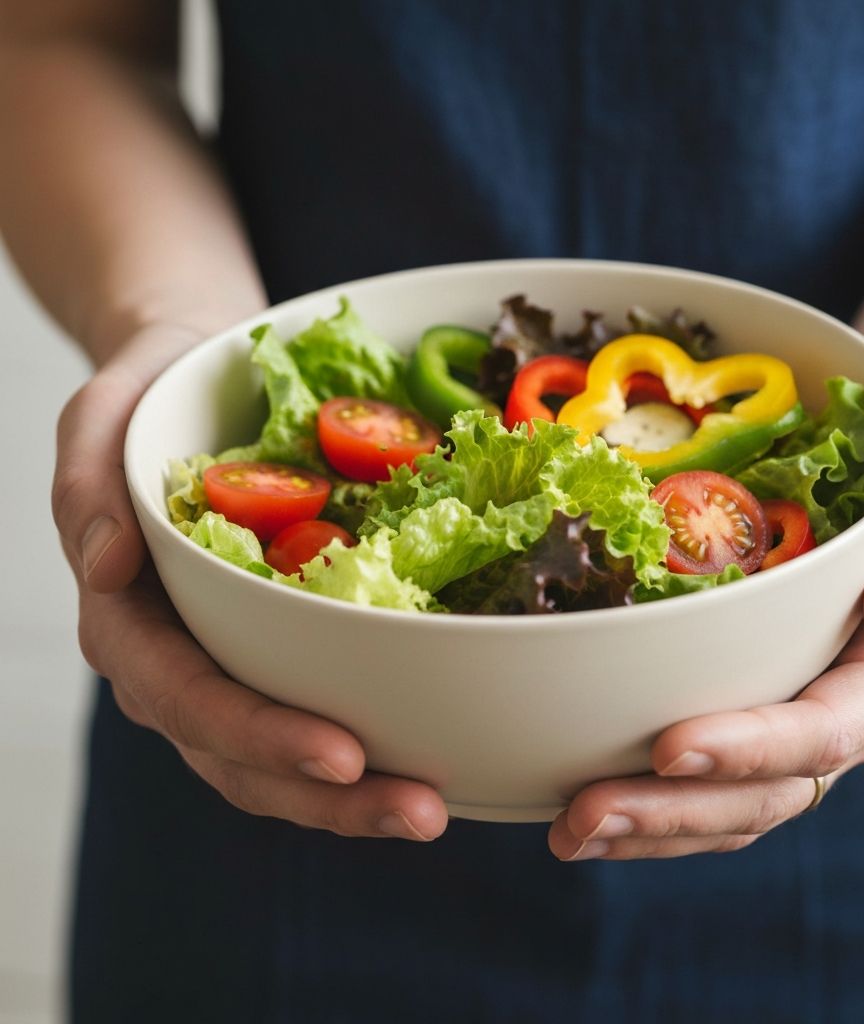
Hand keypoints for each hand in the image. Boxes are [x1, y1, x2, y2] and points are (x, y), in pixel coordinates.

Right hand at [53, 325, 448, 840]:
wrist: (195, 384)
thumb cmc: (150, 397)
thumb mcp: (102, 417)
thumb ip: (89, 488)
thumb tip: (107, 566)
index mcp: (128, 619)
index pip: (186, 696)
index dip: (259, 735)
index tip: (342, 755)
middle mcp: (175, 660)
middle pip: (239, 756)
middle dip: (328, 797)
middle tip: (421, 813)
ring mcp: (225, 664)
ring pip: (278, 762)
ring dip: (355, 797)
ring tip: (432, 809)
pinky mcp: (273, 651)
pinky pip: (312, 713)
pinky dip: (364, 748)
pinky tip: (426, 760)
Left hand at [548, 357, 863, 860]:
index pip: (828, 729)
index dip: (750, 748)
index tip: (667, 747)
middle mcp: (847, 707)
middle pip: (767, 790)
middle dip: (676, 811)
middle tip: (584, 817)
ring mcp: (798, 713)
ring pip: (733, 803)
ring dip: (652, 825)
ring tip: (568, 833)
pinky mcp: (757, 702)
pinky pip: (713, 777)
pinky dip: (655, 800)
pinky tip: (592, 805)